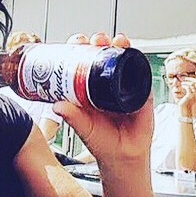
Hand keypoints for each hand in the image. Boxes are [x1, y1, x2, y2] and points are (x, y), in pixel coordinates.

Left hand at [55, 31, 151, 167]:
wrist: (124, 156)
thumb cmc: (102, 143)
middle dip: (96, 44)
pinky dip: (135, 57)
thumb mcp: (84, 129)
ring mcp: (122, 86)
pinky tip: (130, 48)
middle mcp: (103, 85)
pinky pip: (138, 70)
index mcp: (86, 91)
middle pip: (100, 57)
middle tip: (91, 41)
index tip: (75, 43)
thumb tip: (57, 106)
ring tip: (112, 41)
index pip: (81, 64)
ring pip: (119, 60)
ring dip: (116, 45)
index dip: (78, 52)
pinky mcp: (139, 91)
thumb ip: (72, 117)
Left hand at [176, 72, 195, 111]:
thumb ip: (190, 88)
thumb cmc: (186, 101)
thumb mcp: (189, 93)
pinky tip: (182, 86)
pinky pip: (188, 88)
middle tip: (184, 78)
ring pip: (192, 84)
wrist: (185, 109)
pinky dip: (185, 85)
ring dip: (186, 82)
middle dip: (190, 78)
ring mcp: (195, 94)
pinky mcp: (190, 96)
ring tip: (182, 83)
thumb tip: (187, 81)